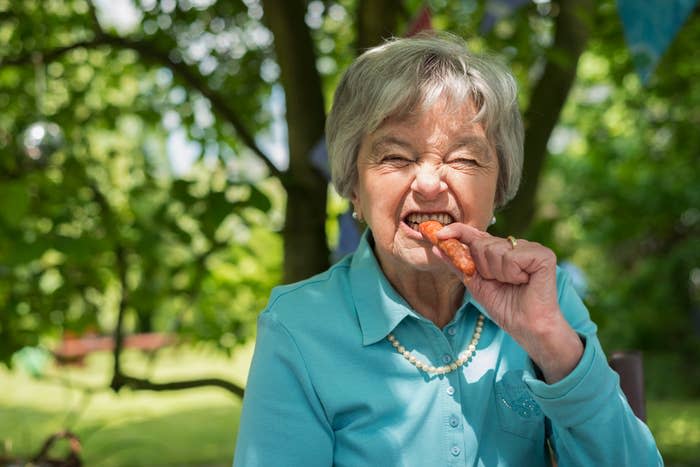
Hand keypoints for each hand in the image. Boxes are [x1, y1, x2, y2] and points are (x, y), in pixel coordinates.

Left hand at [434, 223, 582, 382]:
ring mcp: (530, 248)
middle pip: (482, 243)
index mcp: (500, 249)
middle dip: (483, 267)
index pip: (475, 234)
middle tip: (498, 281)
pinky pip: (512, 256)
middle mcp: (515, 245)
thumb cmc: (503, 307)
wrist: (525, 326)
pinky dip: (512, 273)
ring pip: (495, 249)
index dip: (456, 231)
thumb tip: (437, 247)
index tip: (437, 234)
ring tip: (512, 284)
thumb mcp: (474, 283)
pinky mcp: (543, 255)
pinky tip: (523, 282)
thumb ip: (458, 263)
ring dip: (497, 273)